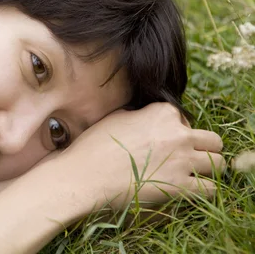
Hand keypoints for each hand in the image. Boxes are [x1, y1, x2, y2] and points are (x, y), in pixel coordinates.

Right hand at [58, 102, 224, 210]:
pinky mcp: (179, 186)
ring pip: (219, 163)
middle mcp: (177, 133)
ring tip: (192, 175)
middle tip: (187, 158)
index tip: (164, 143)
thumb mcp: (116, 117)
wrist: (85, 174)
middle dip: (203, 149)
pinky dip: (203, 191)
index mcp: (161, 113)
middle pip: (213, 140)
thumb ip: (139, 114)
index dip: (176, 132)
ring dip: (208, 170)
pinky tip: (188, 191)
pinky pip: (210, 189)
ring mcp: (181, 160)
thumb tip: (143, 115)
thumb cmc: (94, 146)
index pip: (185, 120)